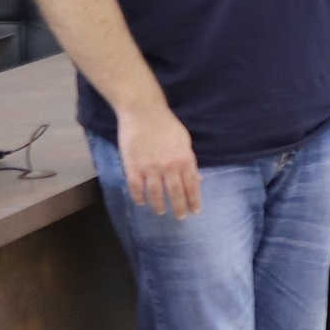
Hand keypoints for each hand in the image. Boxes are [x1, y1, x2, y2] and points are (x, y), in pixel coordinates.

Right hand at [113, 102, 201, 217]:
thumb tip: (197, 179)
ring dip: (159, 206)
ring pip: (155, 193)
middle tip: (181, 218)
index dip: (194, 200)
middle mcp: (169, 166)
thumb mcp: (185, 141)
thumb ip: (189, 161)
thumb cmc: (167, 125)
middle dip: (179, 207)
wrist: (144, 112)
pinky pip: (136, 187)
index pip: (192, 185)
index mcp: (184, 159)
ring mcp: (150, 167)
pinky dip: (138, 198)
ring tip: (161, 212)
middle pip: (175, 193)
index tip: (196, 211)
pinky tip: (142, 203)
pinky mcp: (132, 166)